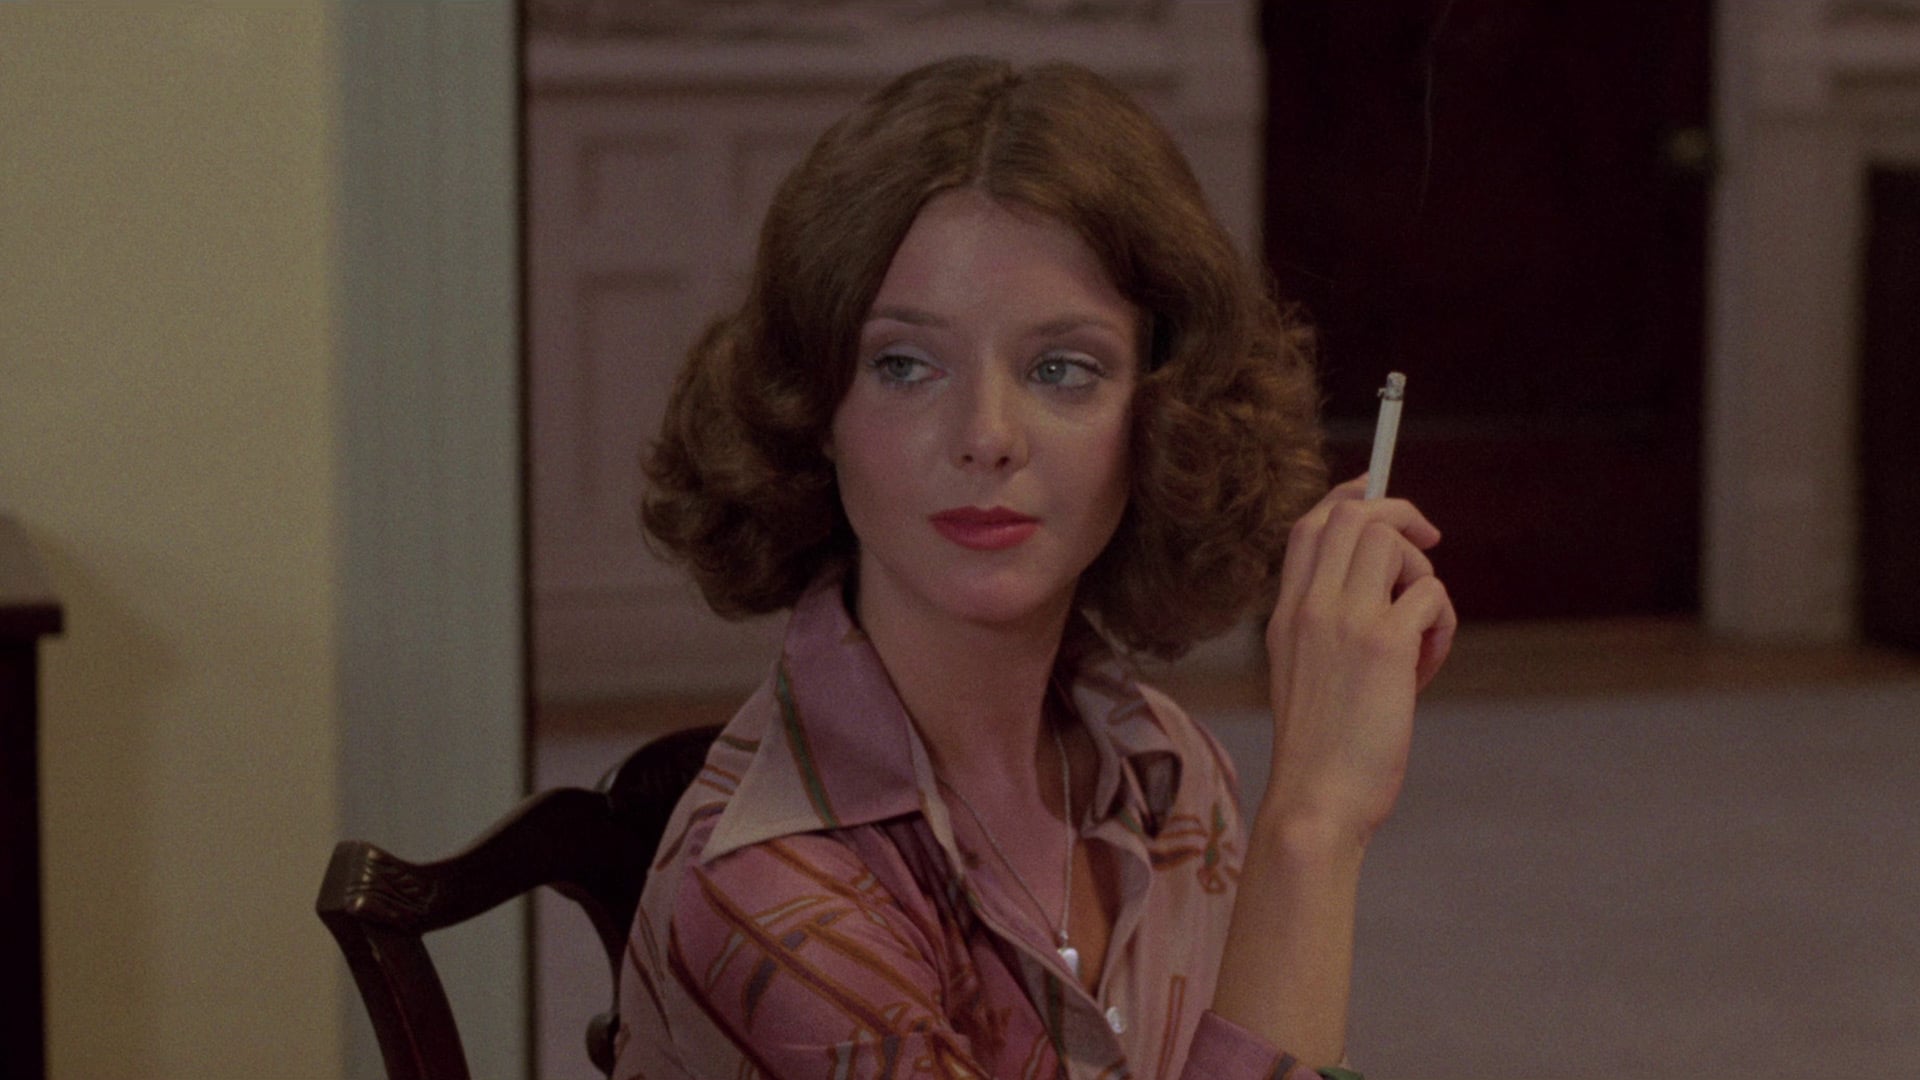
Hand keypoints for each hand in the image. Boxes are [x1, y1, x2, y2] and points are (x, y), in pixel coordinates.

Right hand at [1261, 475, 1456, 845]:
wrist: (1316, 798)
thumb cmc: (1319, 749)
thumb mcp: (1301, 673)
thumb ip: (1325, 627)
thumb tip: (1385, 594)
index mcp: (1285, 612)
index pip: (1310, 525)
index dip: (1350, 497)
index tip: (1379, 492)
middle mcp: (1309, 606)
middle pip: (1354, 515)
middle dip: (1401, 516)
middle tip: (1428, 548)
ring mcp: (1343, 620)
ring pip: (1393, 542)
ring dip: (1423, 576)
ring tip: (1421, 632)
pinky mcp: (1384, 645)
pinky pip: (1430, 595)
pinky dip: (1441, 622)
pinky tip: (1427, 664)